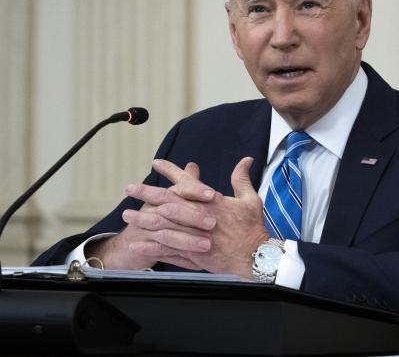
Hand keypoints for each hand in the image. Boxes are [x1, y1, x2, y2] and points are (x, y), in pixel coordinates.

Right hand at [87, 163, 216, 269]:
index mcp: (161, 196)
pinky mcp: (145, 249)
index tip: (213, 194)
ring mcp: (146, 230)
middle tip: (212, 222)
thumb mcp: (168, 199)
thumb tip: (192, 165)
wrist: (128, 246)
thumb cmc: (156, 219)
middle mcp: (152, 210)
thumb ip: (184, 183)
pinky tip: (197, 264)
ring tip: (206, 245)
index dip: (195, 190)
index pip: (178, 188)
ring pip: (168, 234)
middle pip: (171, 210)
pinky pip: (164, 254)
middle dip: (193, 216)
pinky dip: (181, 260)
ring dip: (188, 240)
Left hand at [130, 158, 268, 277]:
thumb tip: (245, 159)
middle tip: (130, 188)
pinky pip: (167, 248)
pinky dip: (151, 245)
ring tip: (127, 214)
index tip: (156, 163)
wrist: (255, 255)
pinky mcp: (193, 252)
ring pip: (163, 224)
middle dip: (147, 193)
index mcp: (212, 201)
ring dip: (144, 218)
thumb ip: (242, 179)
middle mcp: (200, 215)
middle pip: (168, 201)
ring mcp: (195, 235)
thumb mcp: (250, 199)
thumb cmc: (252, 228)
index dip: (171, 170)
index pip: (187, 182)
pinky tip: (137, 242)